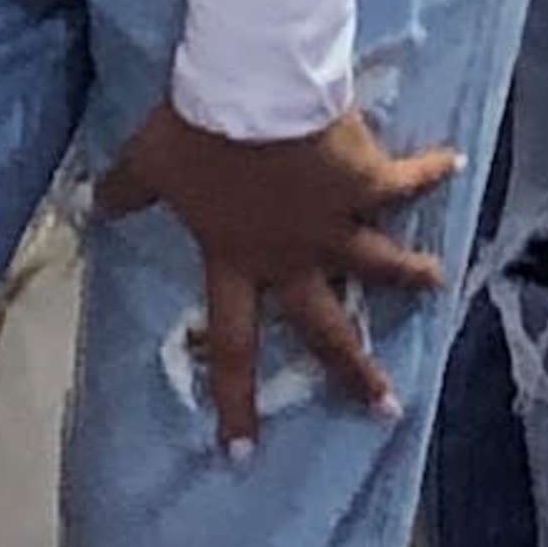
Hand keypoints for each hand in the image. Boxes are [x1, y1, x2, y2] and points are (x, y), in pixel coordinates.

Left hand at [92, 97, 460, 449]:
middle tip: (386, 408)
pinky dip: (431, 170)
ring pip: (380, 264)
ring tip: (440, 283)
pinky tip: (455, 162)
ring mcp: (335, 223)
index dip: (235, 402)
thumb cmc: (199, 133)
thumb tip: (93, 208)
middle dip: (355, 372)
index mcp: (237, 261)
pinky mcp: (367, 182)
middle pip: (327, 327)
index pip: (233, 346)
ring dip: (411, 274)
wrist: (254, 92)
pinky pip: (405, 182)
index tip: (243, 455)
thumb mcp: (150, 163)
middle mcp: (292, 256)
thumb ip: (126, 191)